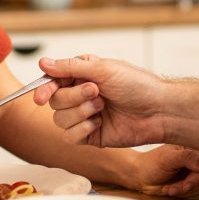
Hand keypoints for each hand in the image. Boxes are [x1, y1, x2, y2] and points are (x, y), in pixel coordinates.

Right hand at [34, 55, 168, 147]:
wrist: (158, 111)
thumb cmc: (137, 85)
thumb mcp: (103, 69)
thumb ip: (70, 67)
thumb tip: (43, 63)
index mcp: (82, 76)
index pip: (52, 82)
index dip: (43, 88)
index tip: (39, 96)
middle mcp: (80, 96)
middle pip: (54, 101)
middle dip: (74, 97)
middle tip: (97, 91)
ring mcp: (85, 116)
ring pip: (59, 119)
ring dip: (80, 112)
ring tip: (102, 107)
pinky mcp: (90, 136)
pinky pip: (70, 136)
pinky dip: (82, 128)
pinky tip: (99, 123)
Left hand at [130, 145, 198, 199]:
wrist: (141, 176)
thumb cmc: (151, 164)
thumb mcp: (168, 158)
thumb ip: (188, 157)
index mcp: (193, 147)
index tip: (185, 181)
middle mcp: (197, 159)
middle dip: (189, 184)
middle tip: (172, 187)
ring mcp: (196, 173)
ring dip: (185, 191)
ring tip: (169, 187)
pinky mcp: (194, 185)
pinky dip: (186, 195)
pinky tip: (174, 190)